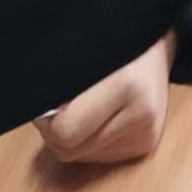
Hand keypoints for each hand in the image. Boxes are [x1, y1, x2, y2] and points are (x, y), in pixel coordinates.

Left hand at [36, 33, 175, 166]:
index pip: (65, 131)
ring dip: (72, 135)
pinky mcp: (146, 144)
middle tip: (55, 102)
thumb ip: (58, 76)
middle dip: (55, 130)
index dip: (45, 120)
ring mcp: (146, 133)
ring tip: (80, 103)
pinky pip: (99, 156)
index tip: (42, 99)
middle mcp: (141, 115)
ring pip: (82, 157)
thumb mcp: (83, 45)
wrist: (159, 37)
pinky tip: (96, 113)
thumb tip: (33, 109)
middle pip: (70, 150)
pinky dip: (89, 139)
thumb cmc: (114, 34)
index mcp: (127, 85)